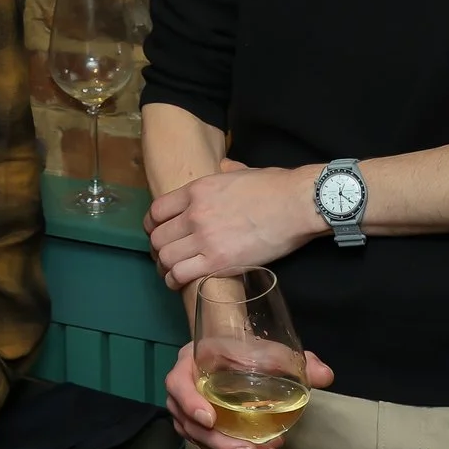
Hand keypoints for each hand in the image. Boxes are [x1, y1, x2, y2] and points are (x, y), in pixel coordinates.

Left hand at [146, 163, 325, 290]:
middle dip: (159, 249)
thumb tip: (224, 166)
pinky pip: (181, 275)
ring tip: (171, 273)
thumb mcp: (241, 170)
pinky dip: (174, 281)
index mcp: (197, 190)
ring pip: (166, 258)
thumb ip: (225, 170)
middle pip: (158, 238)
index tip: (158, 233)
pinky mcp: (218, 262)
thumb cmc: (275, 187)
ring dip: (165, 268)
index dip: (153, 226)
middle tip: (167, 256)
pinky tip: (178, 282)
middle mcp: (195, 214)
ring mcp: (205, 239)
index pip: (157, 211)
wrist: (296, 204)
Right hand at [165, 341, 334, 448]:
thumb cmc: (247, 346)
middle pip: (189, 422)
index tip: (211, 419)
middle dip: (219, 442)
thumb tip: (326, 376)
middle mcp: (184, 389)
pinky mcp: (201, 425)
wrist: (236, 349)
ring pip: (199, 438)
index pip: (177, 384)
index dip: (190, 403)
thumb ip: (297, 361)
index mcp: (190, 363)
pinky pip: (209, 442)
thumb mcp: (270, 349)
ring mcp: (190, 410)